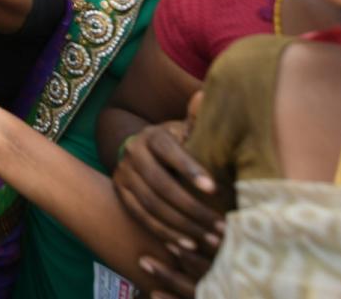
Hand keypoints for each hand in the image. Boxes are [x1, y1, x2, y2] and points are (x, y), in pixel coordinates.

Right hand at [112, 120, 227, 280]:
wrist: (140, 151)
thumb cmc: (176, 142)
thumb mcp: (184, 130)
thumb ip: (195, 120)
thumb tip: (205, 95)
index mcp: (152, 136)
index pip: (170, 153)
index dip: (190, 170)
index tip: (213, 189)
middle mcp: (133, 153)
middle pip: (161, 185)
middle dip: (192, 209)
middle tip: (220, 226)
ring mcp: (123, 175)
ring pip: (152, 206)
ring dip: (182, 227)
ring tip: (208, 240)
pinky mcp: (120, 194)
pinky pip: (143, 218)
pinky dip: (165, 234)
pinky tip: (186, 244)